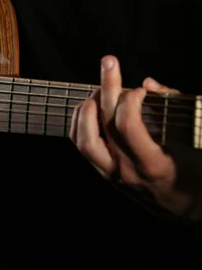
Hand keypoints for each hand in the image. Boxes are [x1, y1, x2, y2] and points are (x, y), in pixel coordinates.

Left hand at [70, 55, 201, 220]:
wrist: (184, 206)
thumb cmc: (194, 170)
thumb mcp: (194, 141)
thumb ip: (174, 109)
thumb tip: (149, 83)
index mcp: (153, 165)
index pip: (127, 126)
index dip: (130, 99)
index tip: (141, 88)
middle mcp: (127, 171)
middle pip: (103, 126)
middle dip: (106, 88)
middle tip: (110, 62)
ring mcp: (111, 174)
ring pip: (84, 140)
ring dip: (87, 108)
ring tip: (99, 88)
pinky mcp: (103, 173)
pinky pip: (81, 146)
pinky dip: (80, 122)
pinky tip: (89, 105)